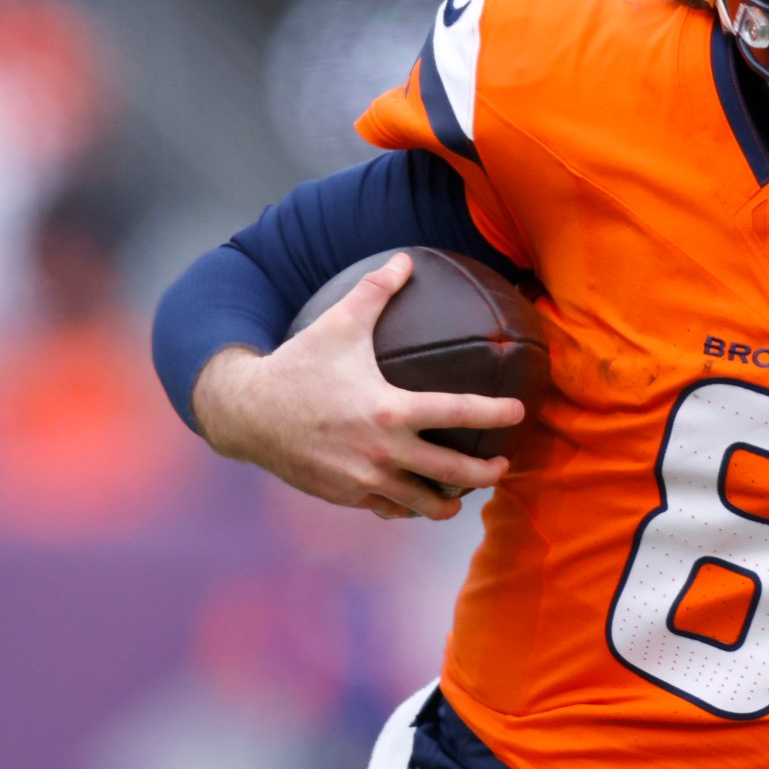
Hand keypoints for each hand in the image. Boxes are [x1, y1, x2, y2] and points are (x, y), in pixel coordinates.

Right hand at [189, 252, 524, 521]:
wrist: (248, 414)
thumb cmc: (298, 365)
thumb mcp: (338, 324)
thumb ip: (375, 291)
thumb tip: (405, 259)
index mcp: (390, 409)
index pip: (459, 412)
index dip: (496, 414)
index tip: (520, 414)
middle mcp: (383, 451)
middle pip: (454, 473)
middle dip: (486, 473)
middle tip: (501, 465)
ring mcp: (366, 479)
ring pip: (425, 503)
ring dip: (451, 500)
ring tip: (464, 491)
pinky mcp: (348, 496)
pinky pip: (392, 509)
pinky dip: (410, 506)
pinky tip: (420, 497)